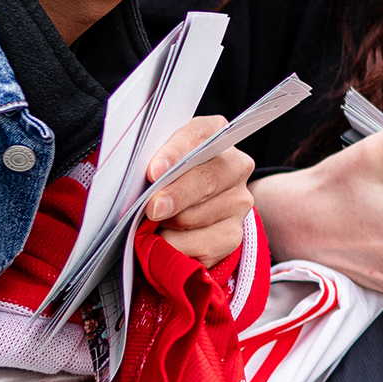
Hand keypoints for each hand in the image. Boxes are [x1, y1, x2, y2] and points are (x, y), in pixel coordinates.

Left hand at [144, 116, 256, 267]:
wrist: (189, 205)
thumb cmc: (166, 177)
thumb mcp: (159, 160)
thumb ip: (154, 166)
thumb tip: (143, 188)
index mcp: (215, 134)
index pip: (198, 136)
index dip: (175, 154)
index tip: (154, 172)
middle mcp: (235, 165)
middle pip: (206, 179)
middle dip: (176, 196)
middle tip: (152, 209)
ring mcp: (239, 201)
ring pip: (200, 216)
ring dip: (169, 225)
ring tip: (152, 224)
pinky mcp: (234, 234)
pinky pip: (202, 245)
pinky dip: (177, 247)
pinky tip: (165, 241)